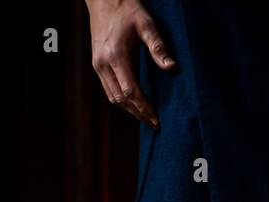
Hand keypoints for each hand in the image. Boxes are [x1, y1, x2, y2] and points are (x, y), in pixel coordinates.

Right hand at [85, 0, 175, 127]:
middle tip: (154, 124)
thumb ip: (158, 47)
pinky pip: (108, 89)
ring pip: (112, 97)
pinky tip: (134, 104)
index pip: (131, 92)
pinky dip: (121, 100)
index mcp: (116, 56)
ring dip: (129, 110)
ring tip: (146, 118)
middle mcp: (103, 64)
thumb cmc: (127, 8)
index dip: (144, 108)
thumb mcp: (146, 24)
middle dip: (138, 114)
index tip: (157, 120)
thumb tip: (172, 68)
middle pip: (120, 99)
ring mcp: (97, 64)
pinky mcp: (97, 63)